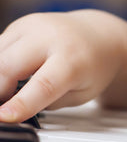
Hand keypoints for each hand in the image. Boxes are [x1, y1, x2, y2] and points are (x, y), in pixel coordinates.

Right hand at [0, 9, 126, 121]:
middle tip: (3, 110)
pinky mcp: (20, 24)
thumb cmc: (94, 68)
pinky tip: (11, 76)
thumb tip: (16, 110)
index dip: (21, 103)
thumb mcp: (82, 94)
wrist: (101, 35)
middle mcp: (51, 37)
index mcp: (73, 60)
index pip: (43, 85)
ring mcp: (32, 26)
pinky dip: (0, 65)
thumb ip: (50, 103)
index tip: (3, 117)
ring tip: (8, 94)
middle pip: (8, 66)